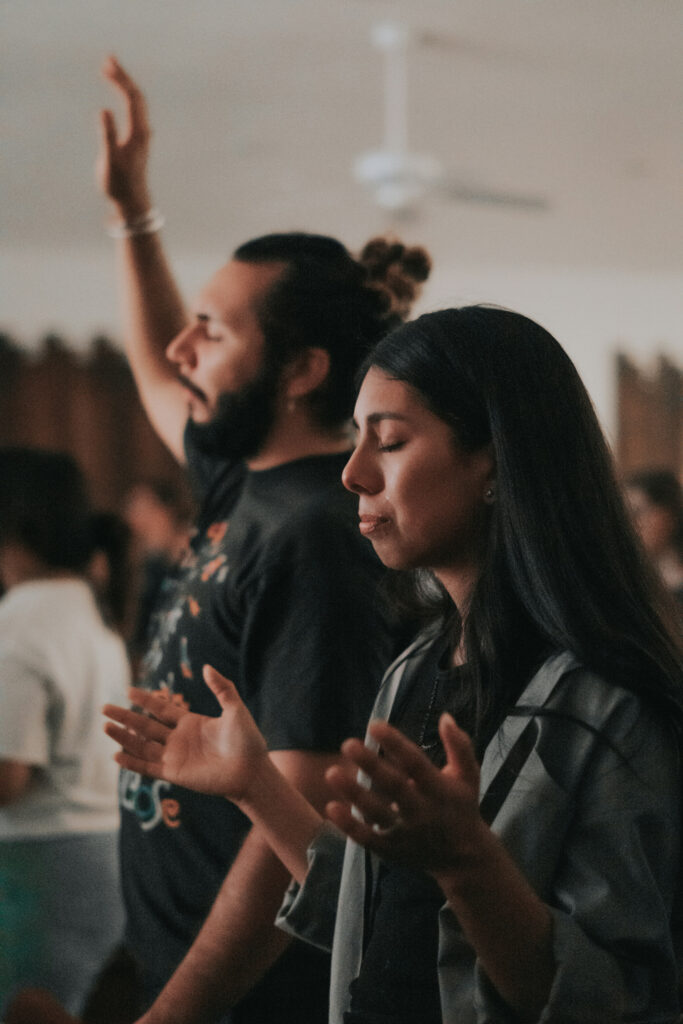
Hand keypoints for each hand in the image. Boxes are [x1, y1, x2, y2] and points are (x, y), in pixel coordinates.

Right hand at [97, 55, 151, 217]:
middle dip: (123, 76)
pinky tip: (121, 94)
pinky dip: (128, 97)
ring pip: (138, 103)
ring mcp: (142, 136)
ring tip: (110, 70)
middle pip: (137, 96)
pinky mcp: (139, 141)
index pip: (132, 98)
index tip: (106, 65)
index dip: (120, 79)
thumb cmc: (119, 184)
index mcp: (138, 133)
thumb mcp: (110, 160)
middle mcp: (143, 131)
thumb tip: (104, 110)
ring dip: (125, 85)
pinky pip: (136, 111)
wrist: (132, 202)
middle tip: (108, 59)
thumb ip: (107, 134)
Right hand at [103, 666, 268, 801]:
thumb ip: (222, 688)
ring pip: (142, 746)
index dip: (145, 700)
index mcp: (191, 722)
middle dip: (125, 717)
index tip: (128, 690)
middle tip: (105, 708)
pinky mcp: (175, 774)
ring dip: (124, 737)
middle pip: (145, 726)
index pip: (161, 709)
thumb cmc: (247, 740)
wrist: (252, 771)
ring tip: (105, 727)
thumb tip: (207, 667)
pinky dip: (132, 762)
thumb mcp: (235, 709)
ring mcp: (175, 757)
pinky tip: (116, 755)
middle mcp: (179, 739)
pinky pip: (148, 767)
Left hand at [325, 713, 486, 876]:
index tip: (375, 725)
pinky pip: (368, 839)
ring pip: (377, 813)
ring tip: (331, 773)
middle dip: (371, 765)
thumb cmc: (462, 807)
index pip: (416, 764)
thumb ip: (459, 746)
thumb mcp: (469, 776)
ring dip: (354, 794)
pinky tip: (331, 807)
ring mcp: (406, 833)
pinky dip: (350, 826)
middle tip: (348, 744)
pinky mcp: (392, 850)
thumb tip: (444, 717)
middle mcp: (422, 811)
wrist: (464, 859)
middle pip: (394, 786)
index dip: (396, 744)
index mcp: (439, 789)